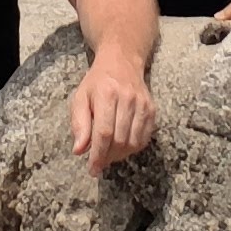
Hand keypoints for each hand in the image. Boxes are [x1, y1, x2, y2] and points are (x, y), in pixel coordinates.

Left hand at [66, 51, 156, 170]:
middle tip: (99, 163)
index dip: (98, 155)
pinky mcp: (152, 109)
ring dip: (120, 155)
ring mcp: (142, 104)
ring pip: (134, 142)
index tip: (92, 169)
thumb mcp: (80, 97)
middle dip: (108, 157)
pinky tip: (122, 146)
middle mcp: (127, 98)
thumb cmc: (97, 82)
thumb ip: (79, 123)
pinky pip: (145, 138)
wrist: (121, 60)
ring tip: (109, 155)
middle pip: (120, 140)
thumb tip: (79, 150)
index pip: (104, 132)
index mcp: (106, 94)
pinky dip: (133, 148)